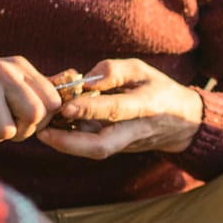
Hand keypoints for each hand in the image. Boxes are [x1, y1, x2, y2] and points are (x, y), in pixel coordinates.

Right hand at [0, 56, 61, 149]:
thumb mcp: (1, 85)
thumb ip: (29, 94)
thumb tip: (66, 105)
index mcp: (19, 68)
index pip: (52, 102)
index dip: (39, 122)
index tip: (19, 124)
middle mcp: (6, 71)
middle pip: (34, 116)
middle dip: (16, 133)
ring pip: (4, 130)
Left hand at [35, 57, 203, 158]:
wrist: (181, 121)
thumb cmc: (157, 88)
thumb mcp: (142, 70)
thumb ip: (114, 70)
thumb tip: (84, 79)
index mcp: (146, 105)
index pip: (115, 109)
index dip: (90, 109)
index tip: (66, 106)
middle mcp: (135, 130)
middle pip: (102, 146)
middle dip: (71, 143)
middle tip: (43, 132)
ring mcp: (126, 143)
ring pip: (95, 151)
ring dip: (66, 145)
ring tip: (42, 131)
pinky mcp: (118, 148)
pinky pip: (92, 148)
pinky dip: (71, 142)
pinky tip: (53, 131)